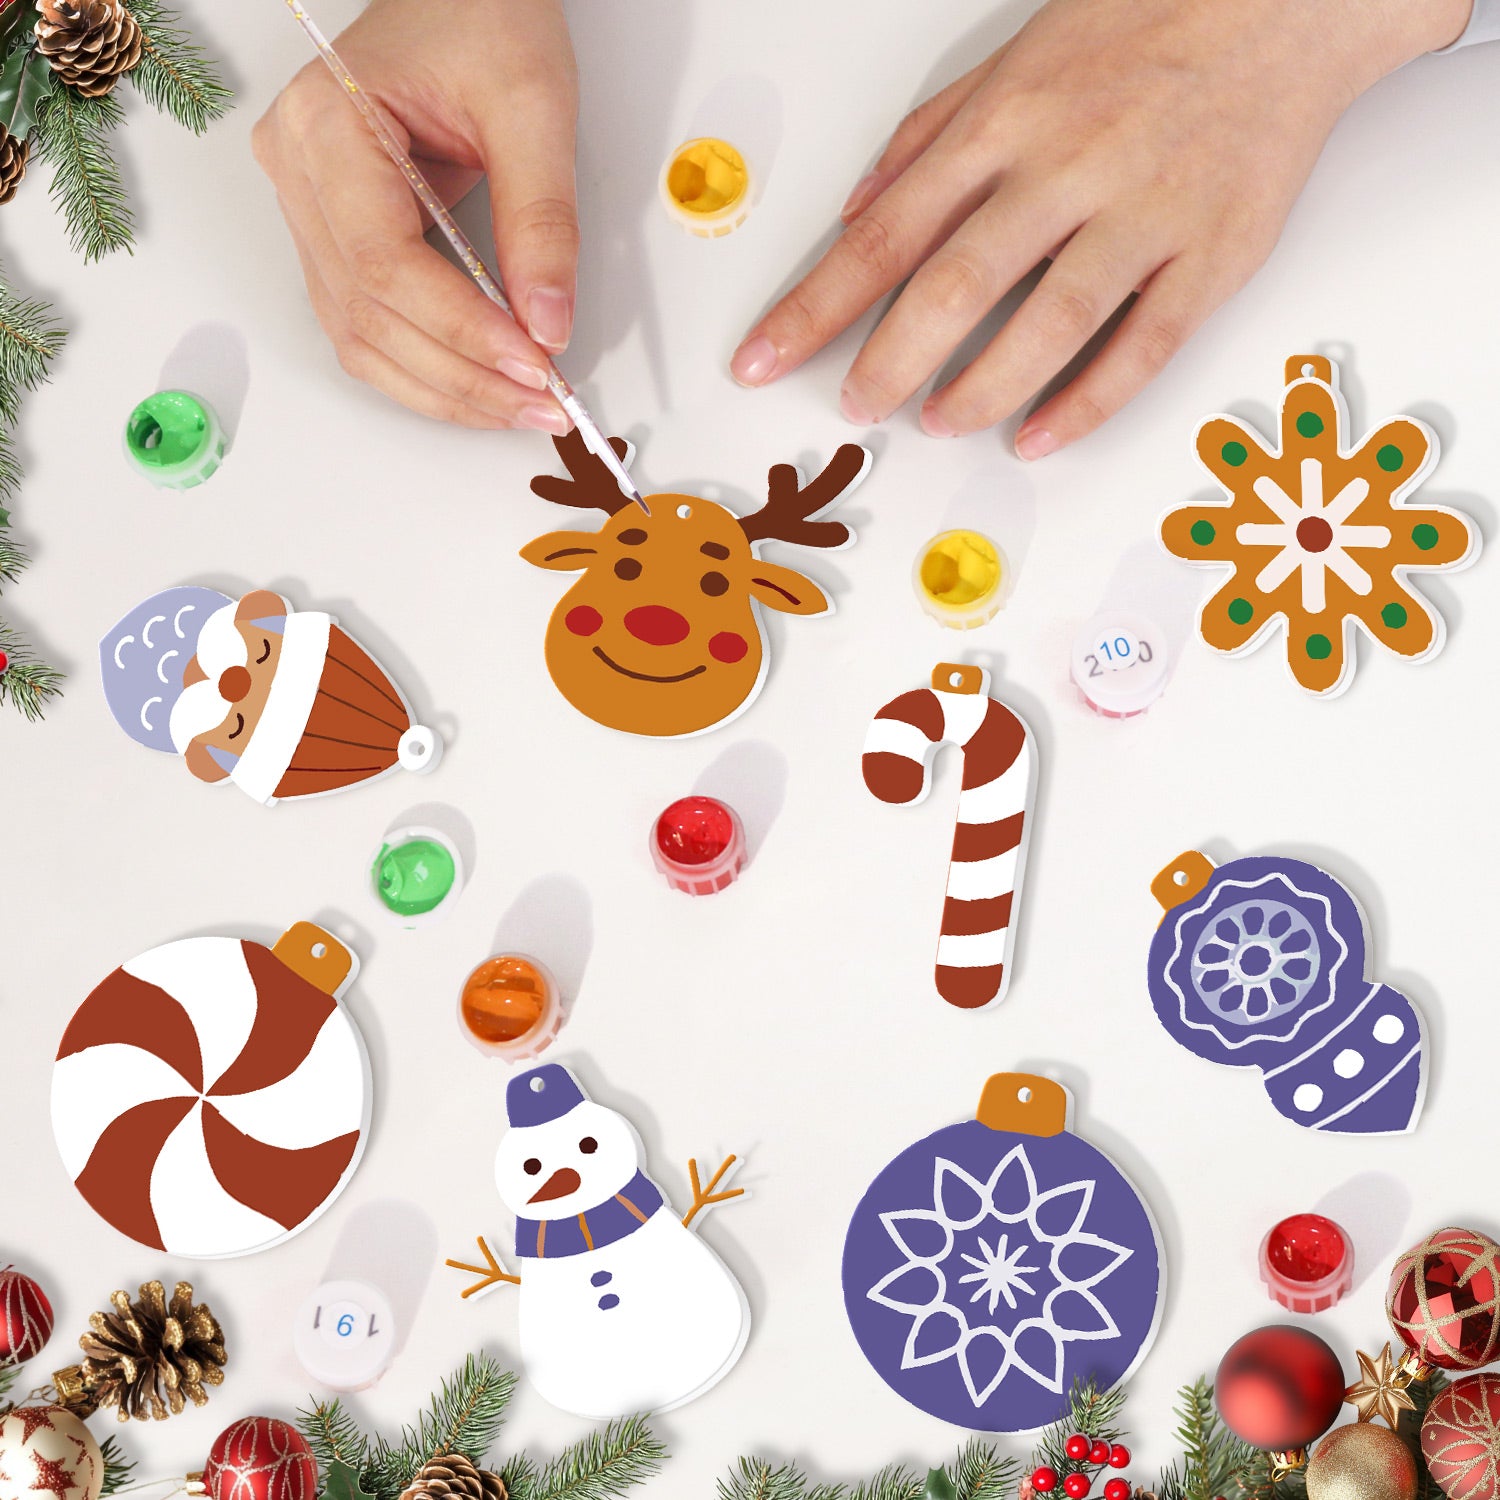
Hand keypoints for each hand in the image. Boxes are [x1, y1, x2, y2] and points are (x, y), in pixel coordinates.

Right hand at [253, 0, 577, 430]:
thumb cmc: (481, 16)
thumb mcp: (532, 106)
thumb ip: (542, 221)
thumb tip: (547, 324)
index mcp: (326, 124)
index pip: (386, 264)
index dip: (462, 330)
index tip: (534, 364)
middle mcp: (298, 171)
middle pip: (370, 314)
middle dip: (462, 375)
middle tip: (543, 403)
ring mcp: (307, 208)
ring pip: (361, 337)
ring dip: (445, 388)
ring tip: (521, 405)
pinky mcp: (335, 235)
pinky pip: (368, 326)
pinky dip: (428, 367)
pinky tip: (483, 385)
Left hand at [730, 0, 1469, 456]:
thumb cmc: (1140, 25)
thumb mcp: (1012, 59)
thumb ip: (928, 140)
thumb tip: (855, 213)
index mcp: (1005, 124)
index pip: (885, 234)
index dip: (815, 307)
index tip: (763, 358)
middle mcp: (1068, 169)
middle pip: (955, 285)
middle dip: (888, 360)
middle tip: (853, 408)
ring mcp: (1144, 214)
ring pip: (1049, 322)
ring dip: (982, 388)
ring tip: (938, 422)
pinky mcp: (1212, 254)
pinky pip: (1142, 346)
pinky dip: (1085, 401)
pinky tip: (1038, 436)